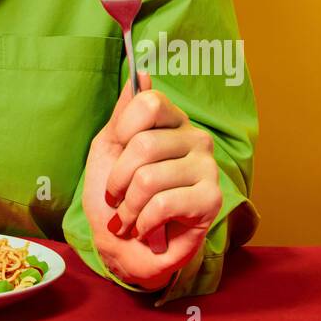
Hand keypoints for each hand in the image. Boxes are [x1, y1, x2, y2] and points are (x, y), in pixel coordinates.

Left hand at [83, 69, 221, 291]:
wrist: (125, 248)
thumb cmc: (115, 196)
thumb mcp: (109, 148)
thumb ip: (123, 112)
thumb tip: (140, 72)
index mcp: (170, 121)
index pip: (149, 102)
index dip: (124, 129)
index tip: (118, 151)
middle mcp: (194, 138)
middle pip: (144, 144)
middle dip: (117, 180)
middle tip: (117, 198)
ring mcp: (207, 168)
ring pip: (149, 178)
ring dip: (128, 208)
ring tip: (130, 219)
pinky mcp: (212, 200)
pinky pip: (164, 204)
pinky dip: (144, 222)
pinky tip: (147, 230)